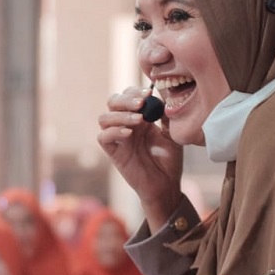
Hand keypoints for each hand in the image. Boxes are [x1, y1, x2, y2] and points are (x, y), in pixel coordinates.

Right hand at [97, 85, 182, 229]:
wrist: (166, 184)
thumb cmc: (169, 159)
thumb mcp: (171, 133)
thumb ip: (164, 115)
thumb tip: (161, 94)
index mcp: (139, 117)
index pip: (128, 95)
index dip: (135, 91)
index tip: (149, 92)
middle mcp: (125, 125)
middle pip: (113, 102)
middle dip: (125, 99)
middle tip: (141, 103)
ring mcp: (118, 138)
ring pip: (104, 118)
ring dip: (120, 115)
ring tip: (139, 120)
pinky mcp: (114, 153)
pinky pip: (103, 138)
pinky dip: (114, 132)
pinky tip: (129, 134)